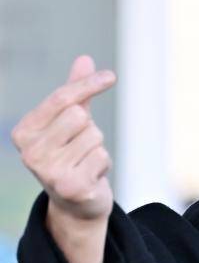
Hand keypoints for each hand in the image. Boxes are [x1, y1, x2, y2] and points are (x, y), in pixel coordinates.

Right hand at [11, 54, 116, 235]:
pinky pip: (102, 156)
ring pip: (94, 136)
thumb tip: (85, 59)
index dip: (89, 84)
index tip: (111, 76)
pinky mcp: (70, 186)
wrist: (76, 203)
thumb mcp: (71, 122)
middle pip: (79, 116)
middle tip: (80, 147)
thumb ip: (76, 92)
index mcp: (24, 132)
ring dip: (97, 149)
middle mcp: (30, 152)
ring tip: (85, 163)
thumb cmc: (71, 154)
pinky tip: (90, 176)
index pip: (61, 98)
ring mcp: (48, 172)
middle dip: (89, 128)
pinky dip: (103, 165)